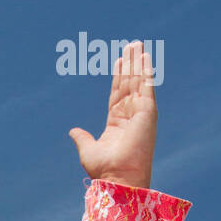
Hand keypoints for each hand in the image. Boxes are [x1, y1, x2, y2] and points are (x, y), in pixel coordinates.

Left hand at [69, 40, 156, 189]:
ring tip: (137, 43)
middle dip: (130, 64)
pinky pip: (147, 86)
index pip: (117, 94)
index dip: (118, 77)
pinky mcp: (147, 112)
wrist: (118, 177)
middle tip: (131, 44)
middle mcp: (130, 116)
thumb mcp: (88, 150)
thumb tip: (73, 131)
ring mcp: (140, 113)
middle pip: (129, 83)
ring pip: (138, 81)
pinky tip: (145, 56)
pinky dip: (146, 71)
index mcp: (116, 124)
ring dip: (138, 62)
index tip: (119, 60)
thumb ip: (82, 138)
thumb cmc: (105, 169)